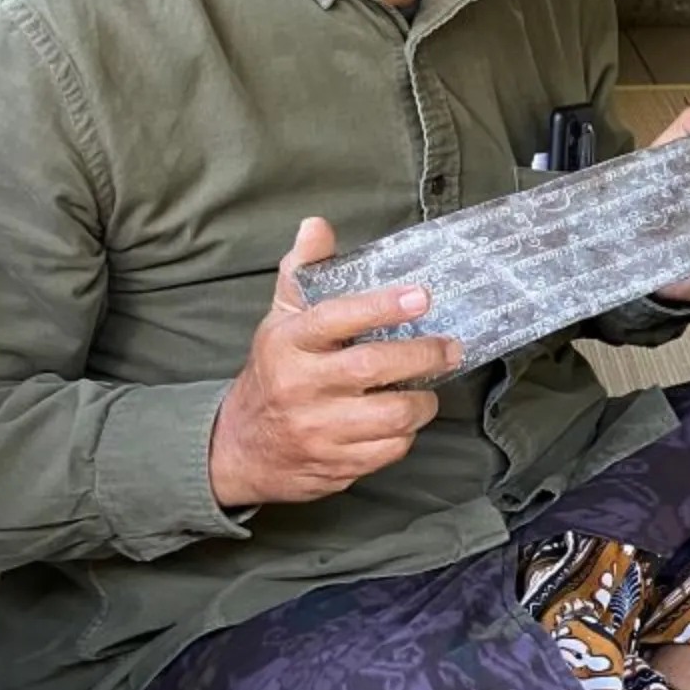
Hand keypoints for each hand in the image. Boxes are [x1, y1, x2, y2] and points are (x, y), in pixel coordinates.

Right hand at [208, 218, 458, 509]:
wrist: (239, 448)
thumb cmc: (273, 372)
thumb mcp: (280, 320)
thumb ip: (302, 272)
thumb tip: (316, 224)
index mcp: (288, 344)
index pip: (336, 318)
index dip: (381, 306)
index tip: (421, 296)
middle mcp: (300, 387)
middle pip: (373, 368)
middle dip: (422, 355)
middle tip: (450, 348)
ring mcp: (317, 430)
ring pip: (390, 415)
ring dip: (422, 402)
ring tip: (427, 388)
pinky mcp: (334, 465)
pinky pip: (388, 450)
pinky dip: (405, 435)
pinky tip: (401, 421)